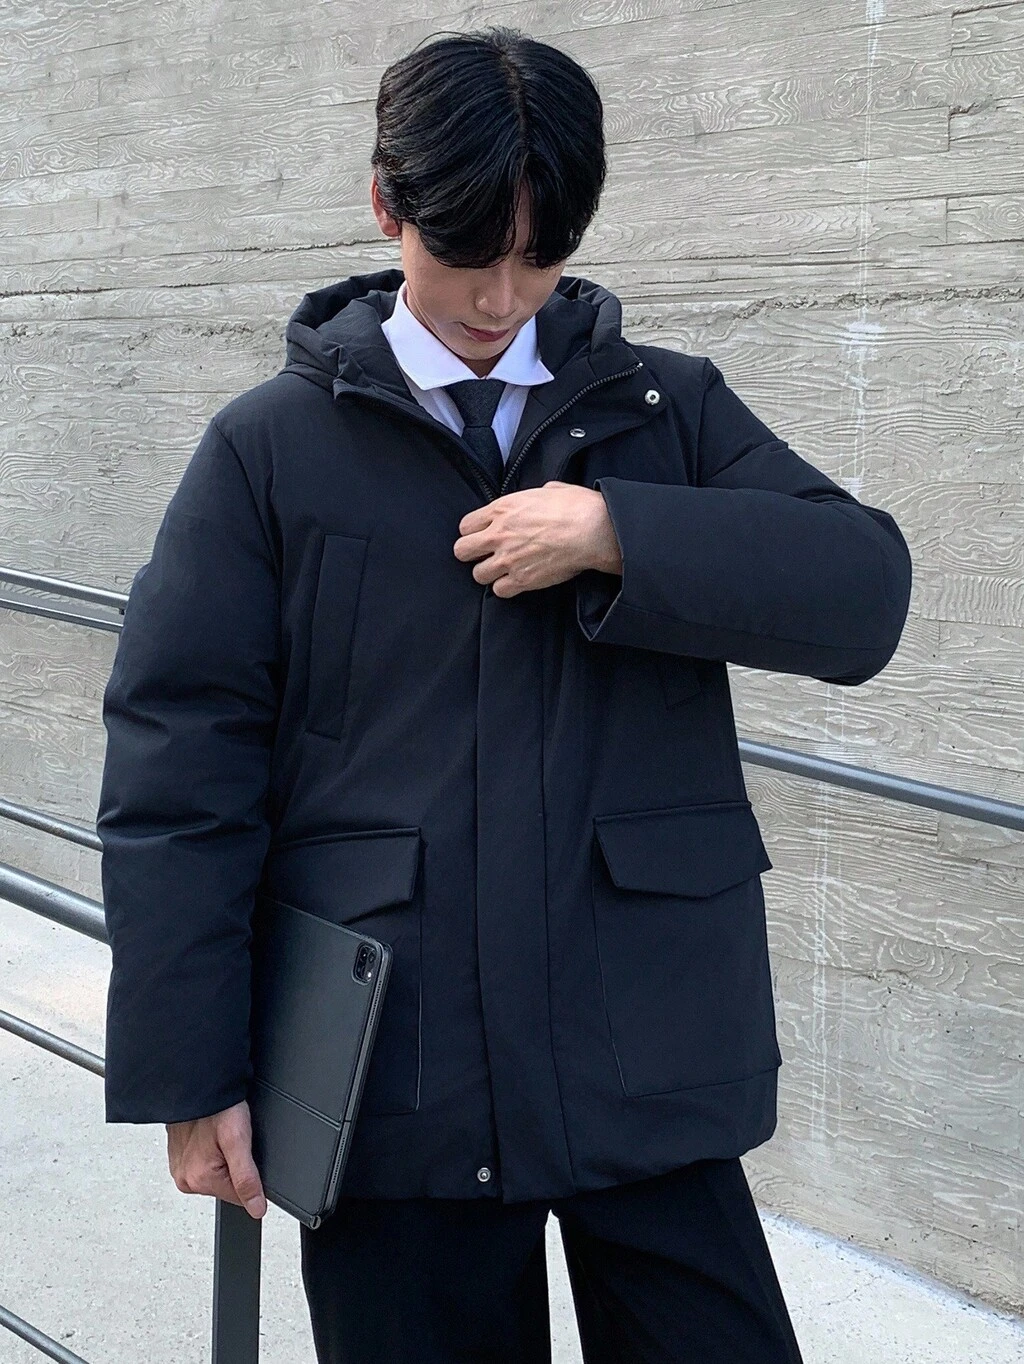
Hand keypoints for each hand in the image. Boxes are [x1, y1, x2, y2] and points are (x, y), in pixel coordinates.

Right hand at [166, 1098, 266, 1218]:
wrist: (198, 1084)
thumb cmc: (218, 1106)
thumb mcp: (239, 1140)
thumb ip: (247, 1178)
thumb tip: (256, 1209)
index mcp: (199, 1180)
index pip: (239, 1197)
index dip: (249, 1175)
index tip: (244, 1152)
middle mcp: (185, 1179)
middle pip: (226, 1185)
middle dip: (234, 1164)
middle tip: (231, 1139)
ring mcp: (179, 1168)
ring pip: (216, 1174)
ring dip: (223, 1157)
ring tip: (219, 1134)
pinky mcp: (178, 1157)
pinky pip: (203, 1162)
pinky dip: (211, 1151)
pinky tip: (212, 1135)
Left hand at [453, 480, 622, 597]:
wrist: (593, 530)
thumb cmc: (576, 507)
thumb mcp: (548, 489)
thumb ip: (531, 497)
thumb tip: (538, 498)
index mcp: (502, 509)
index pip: (465, 525)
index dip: (473, 532)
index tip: (483, 535)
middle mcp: (499, 535)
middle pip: (462, 551)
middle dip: (471, 553)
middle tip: (485, 554)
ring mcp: (508, 559)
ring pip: (478, 574)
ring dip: (489, 573)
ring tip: (503, 569)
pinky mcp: (522, 580)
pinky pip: (499, 591)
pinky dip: (506, 587)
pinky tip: (517, 580)